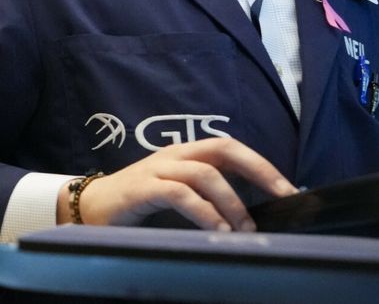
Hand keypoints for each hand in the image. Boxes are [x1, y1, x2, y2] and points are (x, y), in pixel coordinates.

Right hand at [61, 138, 298, 230]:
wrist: (88, 209)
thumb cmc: (137, 206)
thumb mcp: (177, 196)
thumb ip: (206, 196)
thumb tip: (250, 215)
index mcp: (184, 155)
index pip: (229, 148)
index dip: (261, 164)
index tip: (290, 190)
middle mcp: (172, 156)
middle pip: (222, 149)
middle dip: (258, 169)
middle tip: (283, 196)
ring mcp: (155, 170)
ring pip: (204, 173)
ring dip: (231, 201)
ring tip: (245, 228)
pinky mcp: (141, 189)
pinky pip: (179, 194)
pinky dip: (203, 211)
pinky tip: (217, 229)